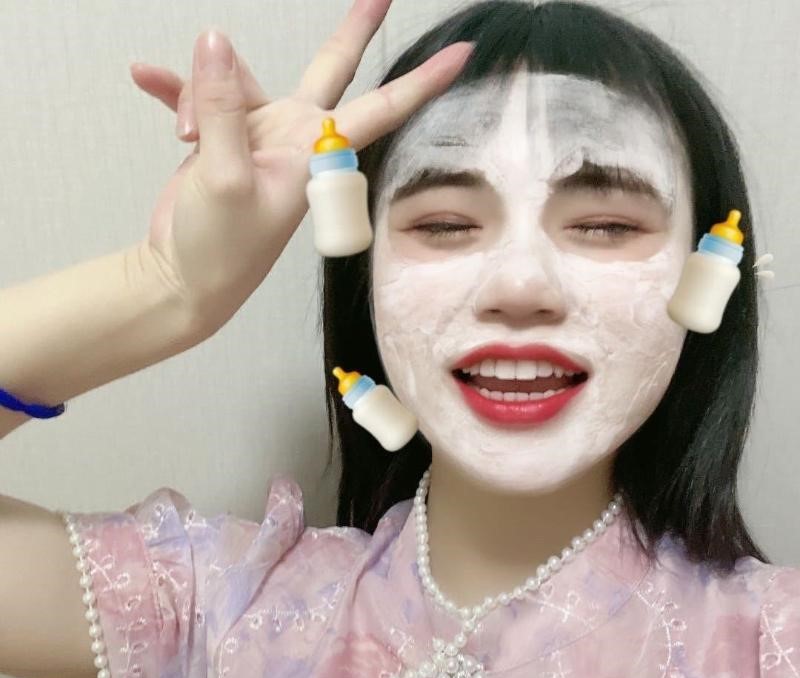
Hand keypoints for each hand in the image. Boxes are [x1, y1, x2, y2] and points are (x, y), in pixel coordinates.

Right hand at [129, 0, 473, 335]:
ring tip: (183, 133)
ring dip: (202, 93)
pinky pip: (201, 97)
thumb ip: (223, 108)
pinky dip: (174, 89)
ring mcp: (258, 137)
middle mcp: (295, 140)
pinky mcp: (223, 139)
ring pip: (237, 82)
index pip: (380, 110)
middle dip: (353, 31)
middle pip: (330, 71)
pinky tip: (145, 78)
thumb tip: (215, 42)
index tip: (461, 55)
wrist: (184, 278)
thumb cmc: (220, 249)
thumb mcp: (224, 177)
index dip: (420, 83)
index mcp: (314, 156)